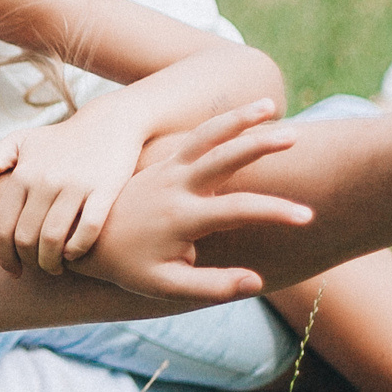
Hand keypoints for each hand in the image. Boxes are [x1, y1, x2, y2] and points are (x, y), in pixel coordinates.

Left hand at [0, 116, 145, 276]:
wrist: (109, 123)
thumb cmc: (58, 140)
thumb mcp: (20, 142)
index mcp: (23, 174)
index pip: (2, 227)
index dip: (4, 256)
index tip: (13, 271)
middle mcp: (45, 180)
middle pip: (26, 238)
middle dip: (29, 262)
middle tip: (37, 268)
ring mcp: (75, 185)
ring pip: (53, 239)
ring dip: (52, 262)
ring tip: (55, 267)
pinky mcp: (105, 189)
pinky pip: (88, 230)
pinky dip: (78, 249)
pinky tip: (74, 254)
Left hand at [71, 101, 312, 301]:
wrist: (83, 239)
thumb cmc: (129, 266)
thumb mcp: (165, 287)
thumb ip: (211, 286)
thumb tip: (256, 282)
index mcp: (181, 216)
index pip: (238, 210)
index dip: (276, 212)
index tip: (308, 217)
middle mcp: (175, 185)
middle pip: (223, 156)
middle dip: (260, 145)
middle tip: (295, 136)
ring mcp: (168, 169)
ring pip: (207, 135)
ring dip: (239, 119)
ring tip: (273, 104)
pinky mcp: (163, 162)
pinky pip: (195, 136)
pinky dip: (220, 123)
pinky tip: (244, 114)